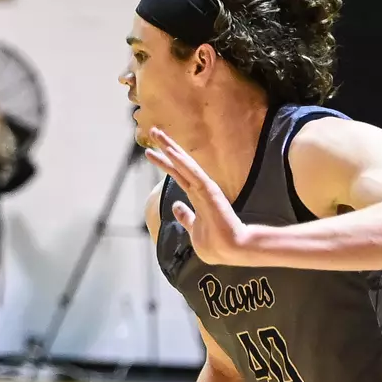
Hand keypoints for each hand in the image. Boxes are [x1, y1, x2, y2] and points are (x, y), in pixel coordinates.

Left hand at [144, 127, 256, 265]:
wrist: (231, 251)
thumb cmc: (214, 243)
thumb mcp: (194, 228)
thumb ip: (186, 217)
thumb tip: (176, 206)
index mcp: (196, 196)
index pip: (177, 175)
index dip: (164, 162)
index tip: (149, 151)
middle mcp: (200, 188)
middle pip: (179, 164)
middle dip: (165, 147)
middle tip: (152, 130)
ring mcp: (205, 189)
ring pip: (184, 164)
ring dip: (170, 148)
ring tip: (156, 134)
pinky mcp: (209, 192)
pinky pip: (193, 174)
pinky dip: (182, 163)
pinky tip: (171, 152)